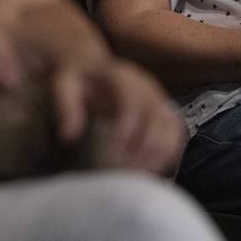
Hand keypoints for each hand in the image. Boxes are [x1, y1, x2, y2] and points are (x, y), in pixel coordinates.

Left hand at [50, 60, 185, 174]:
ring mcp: (159, 97)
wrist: (92, 65)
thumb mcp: (64, 86)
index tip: (115, 153)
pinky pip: (176, 132)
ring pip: (172, 127)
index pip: (132, 100)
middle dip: (144, 148)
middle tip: (125, 171)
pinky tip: (150, 169)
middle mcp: (146, 85)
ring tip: (138, 174)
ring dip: (159, 153)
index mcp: (122, 76)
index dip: (128, 126)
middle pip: (157, 117)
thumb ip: (67, 108)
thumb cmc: (77, 78)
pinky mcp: (164, 108)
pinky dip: (168, 152)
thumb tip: (69, 136)